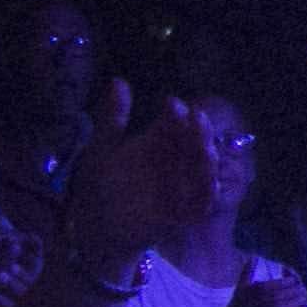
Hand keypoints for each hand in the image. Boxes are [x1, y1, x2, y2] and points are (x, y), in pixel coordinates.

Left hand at [67, 100, 215, 277]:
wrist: (95, 226)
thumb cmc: (99, 184)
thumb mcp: (103, 147)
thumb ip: (114, 117)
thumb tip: (119, 80)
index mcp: (158, 141)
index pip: (173, 122)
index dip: (175, 113)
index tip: (171, 105)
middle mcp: (174, 160)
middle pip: (193, 143)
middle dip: (198, 131)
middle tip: (197, 119)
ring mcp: (181, 186)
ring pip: (202, 171)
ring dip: (207, 161)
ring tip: (205, 150)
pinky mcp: (183, 212)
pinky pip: (201, 204)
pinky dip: (208, 196)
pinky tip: (211, 186)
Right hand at [228, 270, 306, 306]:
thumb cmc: (237, 306)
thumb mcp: (239, 288)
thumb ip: (246, 273)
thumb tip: (252, 257)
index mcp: (247, 292)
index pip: (269, 285)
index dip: (284, 282)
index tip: (296, 280)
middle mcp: (250, 304)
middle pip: (276, 297)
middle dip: (293, 293)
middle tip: (304, 290)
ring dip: (294, 304)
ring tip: (304, 300)